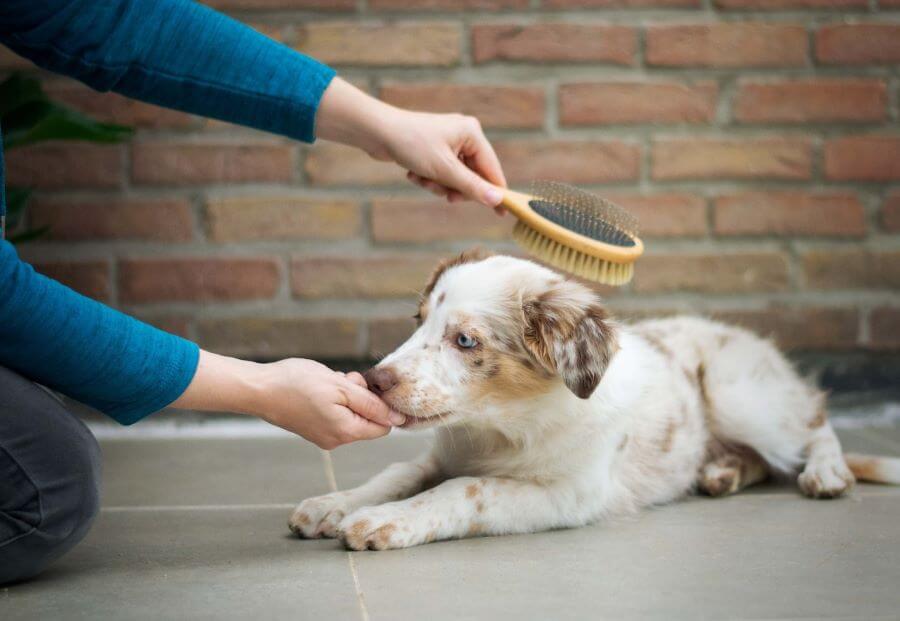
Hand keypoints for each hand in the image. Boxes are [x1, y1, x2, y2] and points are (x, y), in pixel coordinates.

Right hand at [171, 350, 404, 449]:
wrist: (259, 389)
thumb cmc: (298, 384)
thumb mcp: (341, 387)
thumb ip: (371, 404)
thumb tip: (398, 419)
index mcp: (346, 432)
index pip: (384, 426)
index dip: (381, 403)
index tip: (363, 386)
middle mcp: (337, 440)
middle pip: (368, 419)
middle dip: (362, 396)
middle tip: (344, 380)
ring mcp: (324, 436)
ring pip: (352, 414)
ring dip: (348, 395)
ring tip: (330, 381)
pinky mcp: (314, 429)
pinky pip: (337, 414)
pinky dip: (335, 399)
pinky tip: (321, 387)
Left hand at [315, 77, 506, 209]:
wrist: (376, 132)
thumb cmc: (411, 144)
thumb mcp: (444, 170)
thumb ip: (472, 187)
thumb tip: (497, 200)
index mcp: (472, 133)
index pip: (492, 169)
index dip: (496, 192)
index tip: (502, 214)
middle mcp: (464, 135)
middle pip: (473, 176)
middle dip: (455, 188)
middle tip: (445, 195)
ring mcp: (448, 142)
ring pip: (455, 178)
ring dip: (439, 185)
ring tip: (423, 180)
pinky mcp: (434, 150)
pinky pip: (441, 173)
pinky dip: (429, 179)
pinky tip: (413, 174)